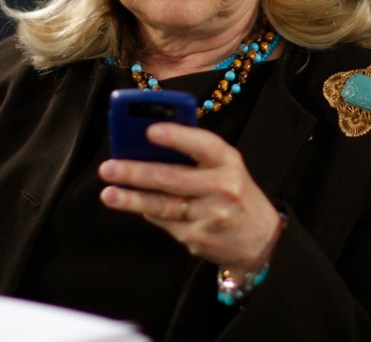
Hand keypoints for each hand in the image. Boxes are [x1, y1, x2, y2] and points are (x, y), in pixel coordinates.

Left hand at [98, 122, 281, 275]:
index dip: (176, 137)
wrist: (261, 240)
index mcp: (229, 162)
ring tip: (108, 194)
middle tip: (108, 168)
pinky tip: (134, 205)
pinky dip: (148, 212)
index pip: (203, 145)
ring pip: (162, 205)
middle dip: (136, 172)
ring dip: (131, 199)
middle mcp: (222, 188)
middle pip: (172, 178)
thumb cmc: (234, 194)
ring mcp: (210, 216)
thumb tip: (145, 146)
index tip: (149, 130)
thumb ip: (194, 155)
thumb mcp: (225, 167)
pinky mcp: (198, 238)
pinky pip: (164, 222)